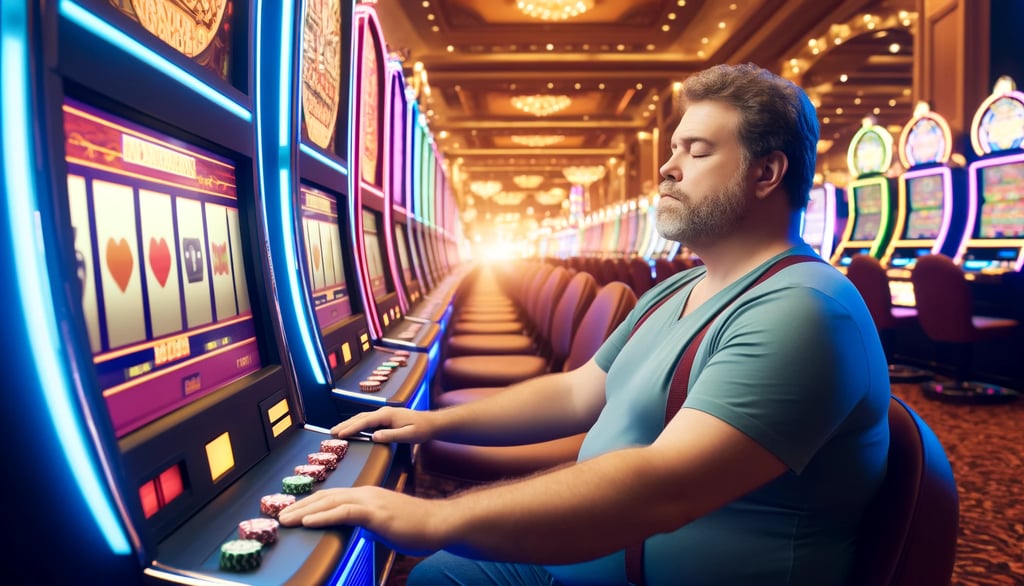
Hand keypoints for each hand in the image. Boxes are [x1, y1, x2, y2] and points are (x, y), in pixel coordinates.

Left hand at [277, 486, 446, 556]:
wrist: (439, 523)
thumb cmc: (417, 527)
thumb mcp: (387, 526)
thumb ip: (370, 526)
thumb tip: (360, 533)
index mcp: (367, 495)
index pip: (331, 497)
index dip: (309, 504)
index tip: (292, 512)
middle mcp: (365, 494)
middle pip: (325, 497)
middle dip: (300, 506)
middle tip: (280, 515)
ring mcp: (371, 501)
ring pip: (330, 502)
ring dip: (304, 511)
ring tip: (285, 519)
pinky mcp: (376, 513)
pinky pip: (345, 512)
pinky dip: (324, 516)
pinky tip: (308, 521)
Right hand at [329, 406, 436, 443]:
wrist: (431, 423)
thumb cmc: (421, 429)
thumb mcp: (408, 435)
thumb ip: (391, 436)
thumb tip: (374, 437)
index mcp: (387, 415)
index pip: (364, 421)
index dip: (351, 428)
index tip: (339, 434)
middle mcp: (383, 412)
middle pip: (360, 417)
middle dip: (345, 424)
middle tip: (331, 433)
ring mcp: (384, 414)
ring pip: (362, 417)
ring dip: (349, 423)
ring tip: (337, 431)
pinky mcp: (385, 418)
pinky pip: (367, 420)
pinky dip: (357, 424)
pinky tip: (352, 429)